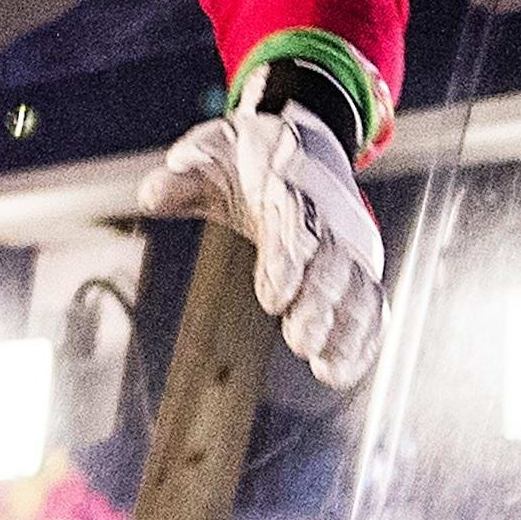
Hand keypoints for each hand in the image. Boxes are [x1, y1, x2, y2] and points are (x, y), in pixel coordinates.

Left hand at [138, 101, 385, 388]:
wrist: (307, 146)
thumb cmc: (249, 158)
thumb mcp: (212, 153)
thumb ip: (184, 178)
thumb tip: (151, 196)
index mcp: (293, 189)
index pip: (295, 227)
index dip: (288, 263)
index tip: (274, 300)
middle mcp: (332, 221)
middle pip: (332, 266)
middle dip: (320, 306)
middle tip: (301, 343)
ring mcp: (351, 247)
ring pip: (358, 290)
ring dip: (346, 331)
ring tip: (328, 371)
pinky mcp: (360, 270)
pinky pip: (370, 305)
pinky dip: (363, 338)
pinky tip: (343, 373)